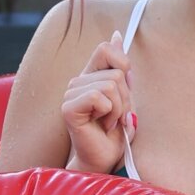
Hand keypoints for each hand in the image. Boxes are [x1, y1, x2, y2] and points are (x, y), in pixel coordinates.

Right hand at [62, 30, 136, 174]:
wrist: (104, 159)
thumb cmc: (115, 133)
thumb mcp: (126, 97)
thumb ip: (122, 69)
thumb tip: (116, 34)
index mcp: (91, 75)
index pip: (107, 49)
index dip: (123, 65)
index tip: (124, 90)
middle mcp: (78, 81)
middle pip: (117, 73)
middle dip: (126, 98)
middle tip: (114, 116)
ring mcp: (71, 93)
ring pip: (111, 85)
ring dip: (118, 109)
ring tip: (108, 122)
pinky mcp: (68, 108)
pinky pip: (99, 97)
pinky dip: (109, 114)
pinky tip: (101, 127)